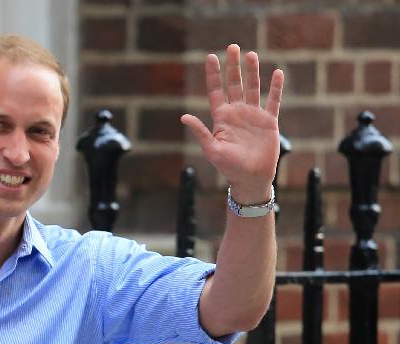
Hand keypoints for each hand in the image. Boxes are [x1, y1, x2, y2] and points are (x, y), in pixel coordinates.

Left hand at [181, 44, 283, 202]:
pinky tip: (277, 73)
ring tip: (251, 54)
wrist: (251, 179)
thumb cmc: (228, 167)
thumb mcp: (212, 149)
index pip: (215, 91)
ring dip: (252, 72)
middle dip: (233, 66)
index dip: (213, 75)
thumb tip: (183, 117)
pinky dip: (276, 88)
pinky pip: (273, 101)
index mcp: (221, 119)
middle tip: (232, 47)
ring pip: (253, 88)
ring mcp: (253, 116)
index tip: (211, 57)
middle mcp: (237, 113)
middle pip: (234, 84)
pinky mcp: (269, 122)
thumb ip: (200, 132)